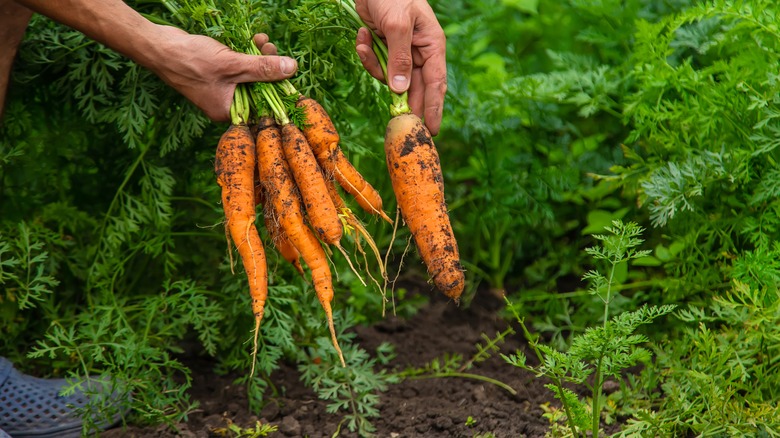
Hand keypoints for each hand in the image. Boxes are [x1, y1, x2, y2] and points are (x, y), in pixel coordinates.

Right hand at [149, 28, 296, 121]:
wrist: (158, 46)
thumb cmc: (191, 60)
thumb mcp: (233, 65)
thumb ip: (263, 68)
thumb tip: (292, 69)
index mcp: (228, 111)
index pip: (263, 106)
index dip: (278, 88)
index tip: (288, 71)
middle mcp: (225, 103)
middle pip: (259, 88)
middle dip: (269, 67)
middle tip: (272, 49)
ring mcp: (220, 88)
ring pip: (250, 74)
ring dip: (260, 56)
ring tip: (263, 40)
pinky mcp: (217, 74)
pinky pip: (239, 66)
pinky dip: (248, 54)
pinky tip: (254, 39)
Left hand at [354, 0, 446, 134]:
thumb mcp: (397, 25)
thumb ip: (399, 58)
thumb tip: (400, 90)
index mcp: (431, 45)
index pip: (436, 83)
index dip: (434, 108)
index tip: (431, 131)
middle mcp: (419, 52)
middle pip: (414, 87)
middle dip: (401, 100)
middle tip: (395, 122)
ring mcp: (400, 51)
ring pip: (390, 77)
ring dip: (375, 66)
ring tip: (365, 43)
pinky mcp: (383, 48)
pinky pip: (376, 64)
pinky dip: (366, 54)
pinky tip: (361, 35)